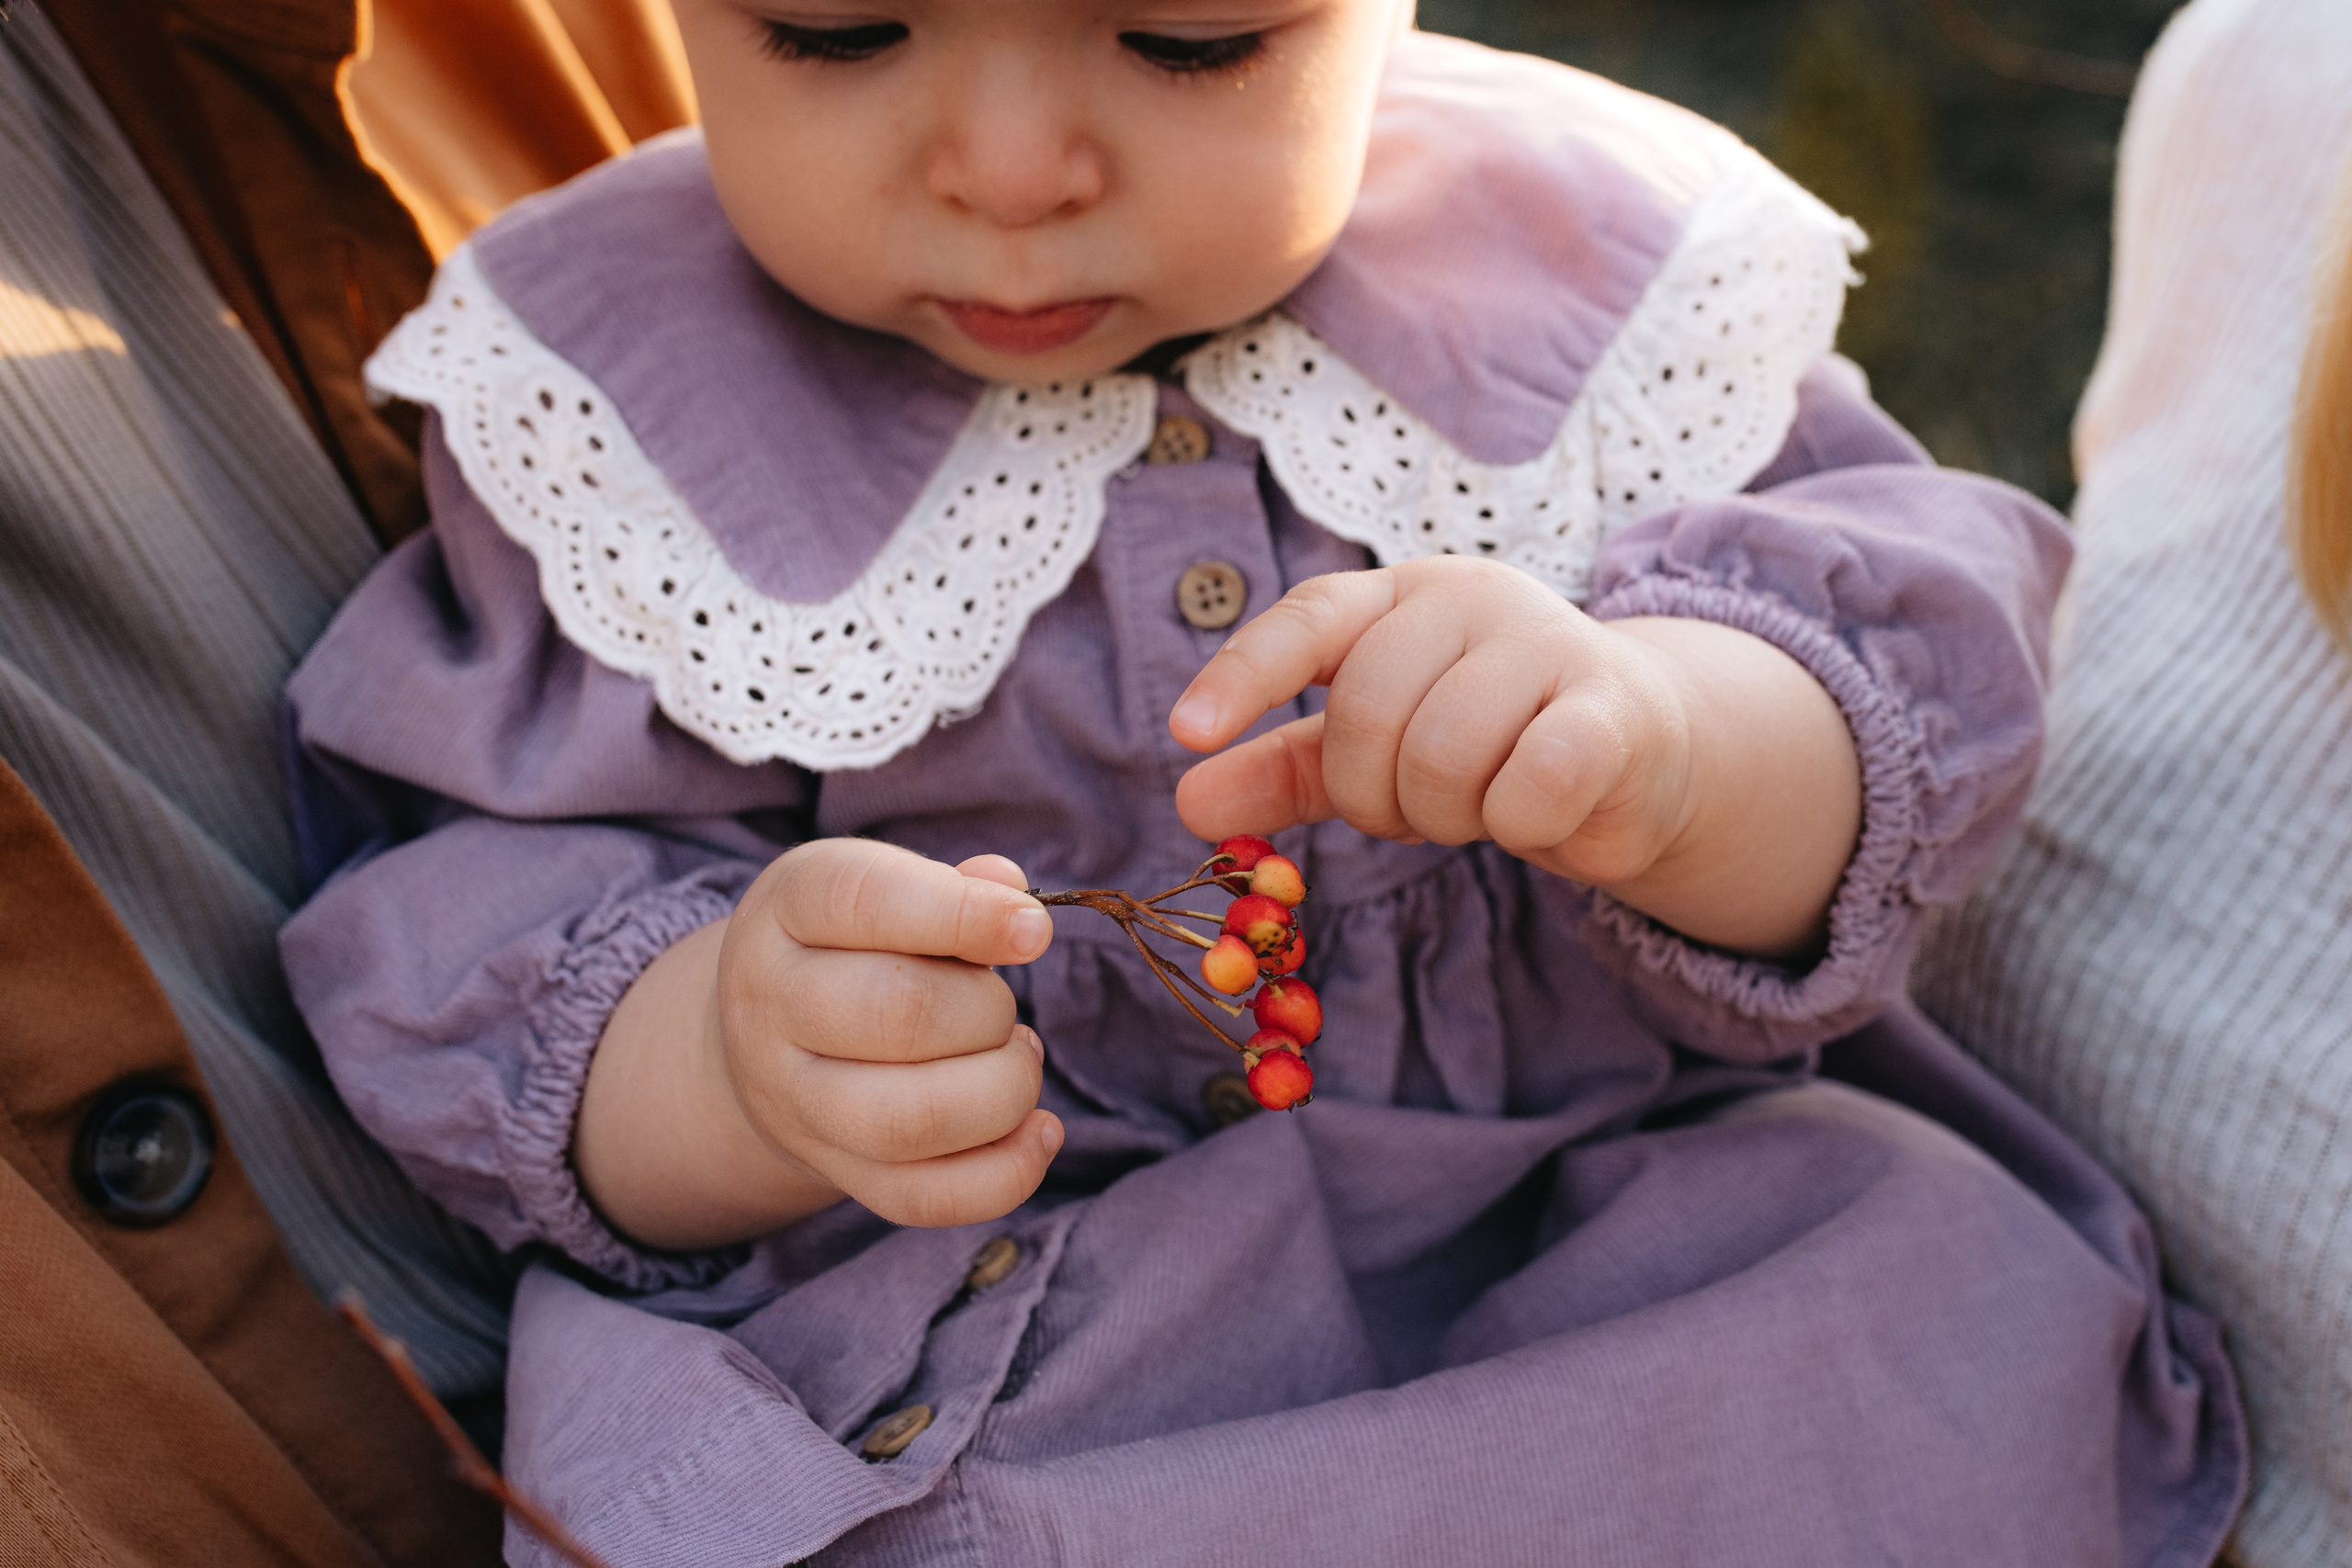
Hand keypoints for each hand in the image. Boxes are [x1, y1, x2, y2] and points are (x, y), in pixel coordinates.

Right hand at [578, 840, 1062, 1247]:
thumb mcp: (886, 887)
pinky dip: (1006, 1172)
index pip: (867, 901)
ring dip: (1003, 1091)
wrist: (762, 1036)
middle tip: (1001, 1006)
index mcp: (790, 905)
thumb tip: (1010, 891)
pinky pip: (925, 1197)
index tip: (1036, 930)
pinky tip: (1038, 1130)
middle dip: (989, 1010)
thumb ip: (955, 885)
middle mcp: (774, 1003)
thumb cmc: (853, 942)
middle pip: (899, 1015)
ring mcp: (796, 1101)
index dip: (965, 914)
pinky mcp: (837, 1171)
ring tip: (1016, 1059)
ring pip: (910, 1121)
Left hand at [1167, 557, 1860, 958]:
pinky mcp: (1614, 707)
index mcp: (1402, 595)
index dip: (1245, 675)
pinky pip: (1527, 788)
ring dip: (1446, 815)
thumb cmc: (1489, 741)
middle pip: (1368, 710)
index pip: (1309, 618)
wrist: (1637, 755)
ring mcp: (1550, 642)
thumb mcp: (1373, 751)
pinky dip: (1517, 824)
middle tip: (1413, 809)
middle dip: (1373, 793)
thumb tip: (1189, 803)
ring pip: (1443, 756)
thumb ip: (1284, 768)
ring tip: (1479, 804)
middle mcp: (1472, 596)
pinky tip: (1540, 808)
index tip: (1186, 733)